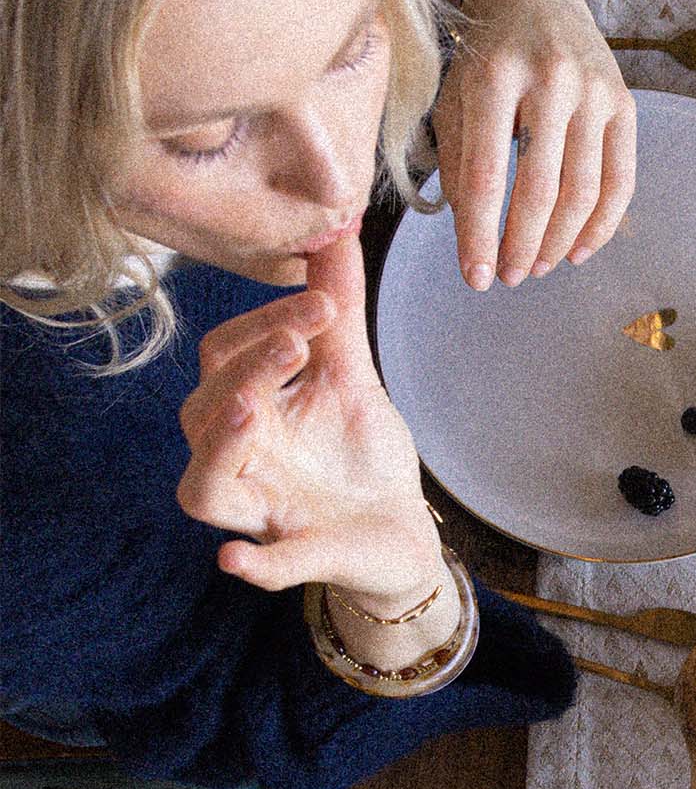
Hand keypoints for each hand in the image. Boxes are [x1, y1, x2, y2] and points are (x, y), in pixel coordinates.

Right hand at [176, 228, 440, 602]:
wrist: (401, 530)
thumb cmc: (357, 453)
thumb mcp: (350, 373)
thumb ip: (335, 307)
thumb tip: (333, 224)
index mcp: (247, 407)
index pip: (225, 354)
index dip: (267, 324)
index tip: (324, 304)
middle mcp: (239, 458)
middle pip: (203, 410)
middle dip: (248, 372)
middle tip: (295, 346)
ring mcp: (263, 512)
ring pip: (205, 489)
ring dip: (223, 449)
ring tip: (249, 413)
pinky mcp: (299, 556)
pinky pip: (263, 565)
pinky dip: (253, 565)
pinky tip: (236, 561)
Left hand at [432, 0, 636, 291]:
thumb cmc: (482, 56)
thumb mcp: (453, 95)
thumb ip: (455, 160)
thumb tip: (473, 234)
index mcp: (494, 75)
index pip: (485, 174)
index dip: (479, 235)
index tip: (475, 278)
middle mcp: (550, 79)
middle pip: (538, 188)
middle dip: (522, 246)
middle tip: (508, 278)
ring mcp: (594, 91)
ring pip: (582, 191)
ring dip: (558, 242)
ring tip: (536, 267)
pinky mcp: (624, 103)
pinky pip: (619, 180)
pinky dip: (601, 226)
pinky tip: (577, 251)